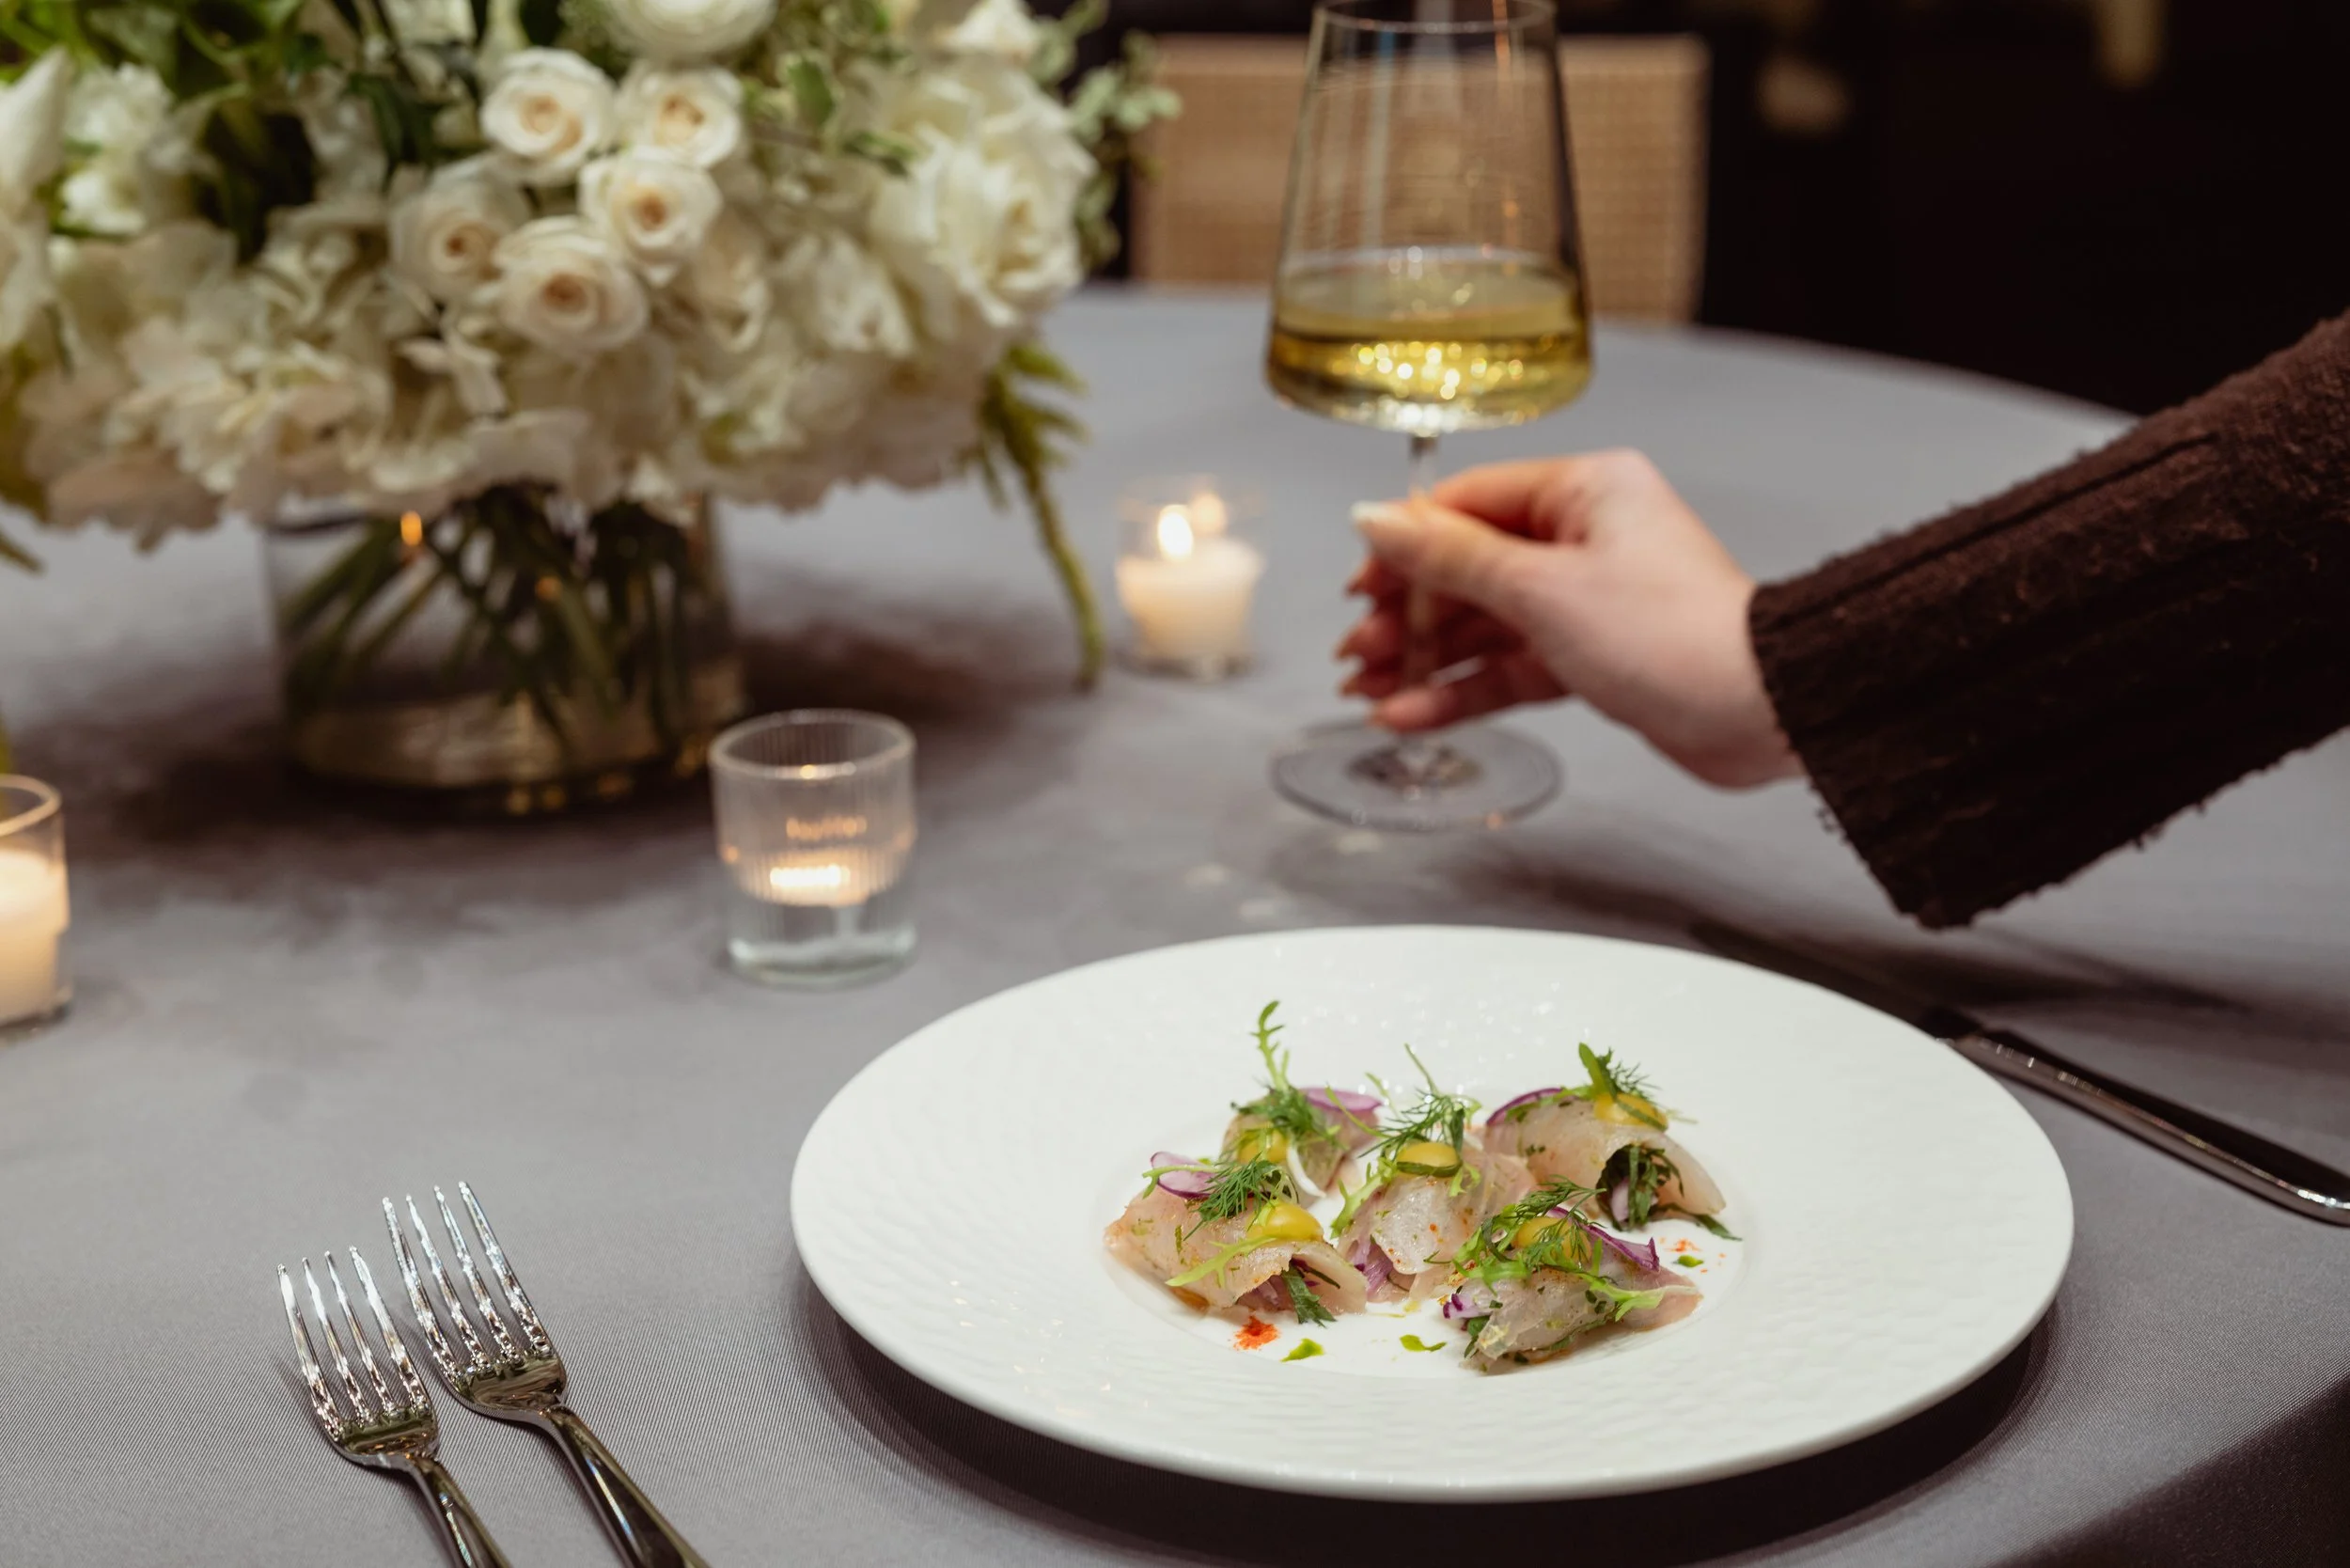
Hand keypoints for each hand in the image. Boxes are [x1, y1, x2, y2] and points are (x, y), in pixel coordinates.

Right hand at [1339, 449, 1800, 788]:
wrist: (1759, 711)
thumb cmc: (1674, 636)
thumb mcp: (1542, 588)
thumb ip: (1450, 556)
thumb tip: (1377, 519)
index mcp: (1584, 491)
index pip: (1466, 505)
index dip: (1404, 548)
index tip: (1361, 587)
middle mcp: (1585, 537)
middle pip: (1467, 569)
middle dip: (1407, 616)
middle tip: (1359, 653)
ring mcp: (1589, 599)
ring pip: (1483, 625)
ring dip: (1425, 661)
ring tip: (1370, 694)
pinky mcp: (1593, 657)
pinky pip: (1510, 667)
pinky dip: (1463, 691)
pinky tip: (1414, 715)